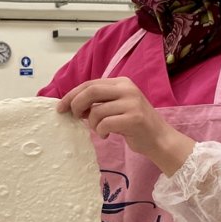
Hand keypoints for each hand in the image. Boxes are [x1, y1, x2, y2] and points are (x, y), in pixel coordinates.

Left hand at [57, 77, 194, 175]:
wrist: (159, 139)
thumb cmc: (134, 124)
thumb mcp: (116, 107)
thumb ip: (98, 103)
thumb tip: (71, 104)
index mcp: (121, 83)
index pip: (90, 84)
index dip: (72, 94)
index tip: (61, 107)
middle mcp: (127, 89)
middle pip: (91, 91)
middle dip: (76, 104)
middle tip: (73, 116)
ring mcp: (132, 103)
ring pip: (97, 111)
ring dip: (92, 124)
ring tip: (100, 129)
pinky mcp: (134, 118)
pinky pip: (105, 124)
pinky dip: (100, 131)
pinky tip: (107, 135)